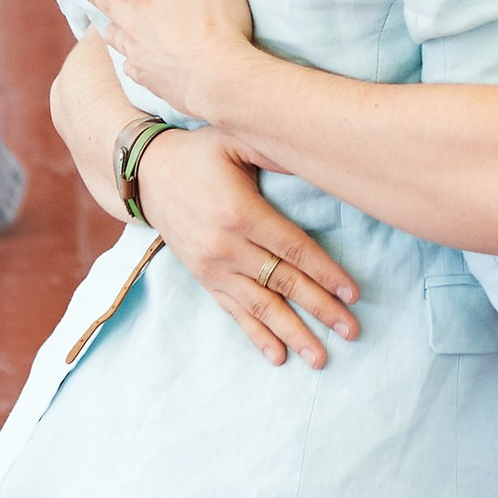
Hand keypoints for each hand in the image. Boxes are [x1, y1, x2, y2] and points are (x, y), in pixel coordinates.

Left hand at [78, 0, 257, 122]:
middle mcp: (134, 21)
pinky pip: (135, 67)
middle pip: (107, 1)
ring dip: (110, 26)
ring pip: (116, 36)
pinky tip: (134, 63)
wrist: (219, 80)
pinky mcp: (153, 78)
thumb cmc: (217, 19)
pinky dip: (132, 61)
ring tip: (105, 25)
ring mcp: (140, 52)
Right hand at [137, 127, 357, 369]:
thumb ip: (274, 152)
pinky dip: (257, 335)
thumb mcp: (234, 139)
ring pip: (260, 306)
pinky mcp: (204, 279)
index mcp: (240, 212)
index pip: (292, 249)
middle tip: (351, 331)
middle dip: (320, 309)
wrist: (145, 176)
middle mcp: (226, 247)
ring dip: (293, 333)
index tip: (352, 294)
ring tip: (320, 358)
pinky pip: (234, 312)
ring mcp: (213, 268)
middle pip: (282, 283)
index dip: (325, 273)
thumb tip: (317, 157)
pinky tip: (278, 356)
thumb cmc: (199, 154)